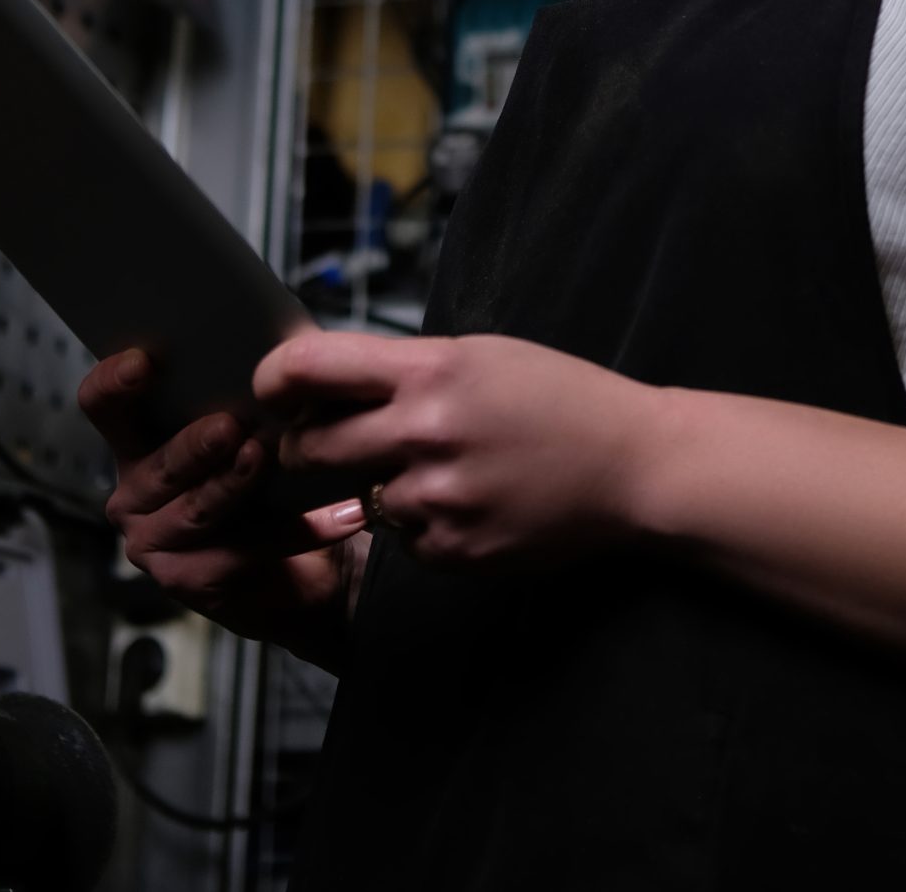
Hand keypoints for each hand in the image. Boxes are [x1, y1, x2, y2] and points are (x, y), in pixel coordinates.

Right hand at [75, 347, 367, 667]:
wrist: (314, 561)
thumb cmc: (278, 479)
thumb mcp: (266, 422)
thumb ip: (259, 383)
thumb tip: (286, 341)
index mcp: (140, 440)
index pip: (103, 406)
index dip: (113, 383)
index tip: (144, 362)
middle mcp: (135, 492)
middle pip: (158, 464)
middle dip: (195, 446)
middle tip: (232, 427)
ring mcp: (154, 540)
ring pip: (195, 510)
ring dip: (235, 486)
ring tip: (271, 461)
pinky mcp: (187, 581)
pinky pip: (239, 553)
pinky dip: (292, 532)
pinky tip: (338, 515)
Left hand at [254, 331, 659, 569]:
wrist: (634, 465)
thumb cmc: (557, 399)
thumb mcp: (476, 355)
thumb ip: (396, 368)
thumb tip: (314, 378)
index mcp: (428, 370)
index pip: (306, 370)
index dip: (272, 381)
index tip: (271, 392)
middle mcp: (424, 433)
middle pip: (308, 447)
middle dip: (307, 447)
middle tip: (329, 443)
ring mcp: (438, 499)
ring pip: (357, 497)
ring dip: (379, 487)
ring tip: (442, 469)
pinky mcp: (453, 550)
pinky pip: (403, 538)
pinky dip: (422, 525)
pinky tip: (470, 502)